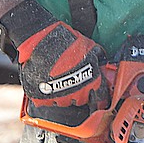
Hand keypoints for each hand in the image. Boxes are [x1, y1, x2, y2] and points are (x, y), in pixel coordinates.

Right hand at [0, 0, 110, 120]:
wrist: (41, 39)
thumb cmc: (64, 40)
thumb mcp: (87, 44)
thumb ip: (96, 55)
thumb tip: (102, 59)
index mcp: (91, 81)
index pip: (100, 96)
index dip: (98, 96)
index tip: (97, 97)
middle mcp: (77, 92)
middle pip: (81, 100)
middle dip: (78, 92)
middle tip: (71, 80)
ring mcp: (59, 97)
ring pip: (63, 103)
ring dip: (62, 94)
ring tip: (57, 80)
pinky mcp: (42, 98)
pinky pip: (47, 102)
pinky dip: (46, 95)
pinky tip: (46, 83)